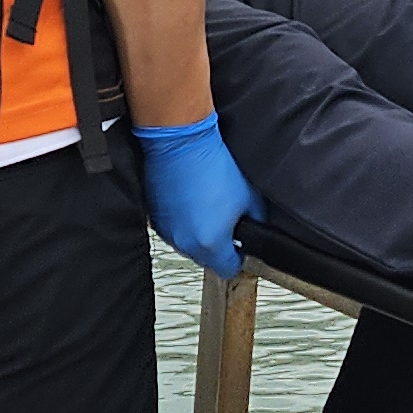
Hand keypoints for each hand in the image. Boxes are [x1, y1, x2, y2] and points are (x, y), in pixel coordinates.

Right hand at [135, 112, 261, 278]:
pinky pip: (174, 231)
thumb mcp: (249, 196)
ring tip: (206, 206)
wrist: (181, 143)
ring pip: (189, 245)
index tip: (240, 245)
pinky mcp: (156, 220)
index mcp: (211, 244)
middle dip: (217, 244)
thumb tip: (257, 230)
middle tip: (224, 220)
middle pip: (207, 259)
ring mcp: (168, 233)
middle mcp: (186, 243)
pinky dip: (183, 222)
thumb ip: (256, 220)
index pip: (229, 269)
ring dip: (198, 233)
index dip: (238, 257)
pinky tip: (190, 201)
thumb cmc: (211, 164)